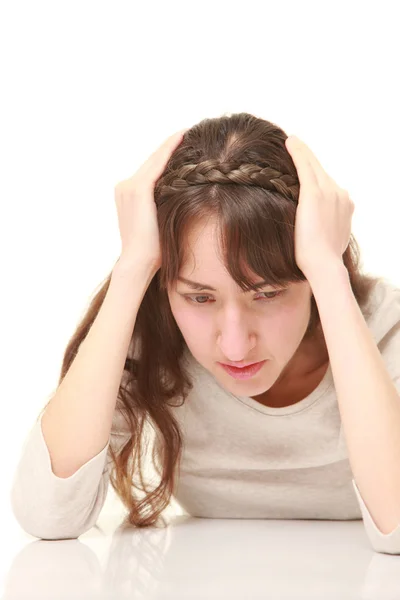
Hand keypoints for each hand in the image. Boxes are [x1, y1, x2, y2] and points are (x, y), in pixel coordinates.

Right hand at [114, 128, 187, 270]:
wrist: (139, 262)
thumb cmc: (153, 251)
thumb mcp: (158, 222)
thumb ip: (165, 206)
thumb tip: (187, 199)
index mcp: (128, 193)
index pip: (150, 170)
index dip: (166, 155)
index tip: (182, 143)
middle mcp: (125, 186)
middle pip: (152, 162)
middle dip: (170, 147)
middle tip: (187, 131)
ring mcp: (129, 186)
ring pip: (155, 160)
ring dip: (171, 144)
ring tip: (187, 132)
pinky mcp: (138, 189)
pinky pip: (158, 164)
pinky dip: (170, 150)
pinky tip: (182, 138)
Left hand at [285, 135, 354, 279]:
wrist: (323, 264)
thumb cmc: (320, 259)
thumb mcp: (327, 239)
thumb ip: (324, 226)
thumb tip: (314, 228)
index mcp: (345, 205)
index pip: (328, 184)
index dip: (317, 174)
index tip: (306, 167)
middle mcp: (341, 195)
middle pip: (322, 171)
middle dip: (309, 159)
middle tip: (296, 145)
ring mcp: (330, 193)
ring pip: (314, 166)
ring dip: (303, 153)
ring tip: (292, 142)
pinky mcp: (315, 193)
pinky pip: (305, 167)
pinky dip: (298, 152)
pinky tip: (290, 142)